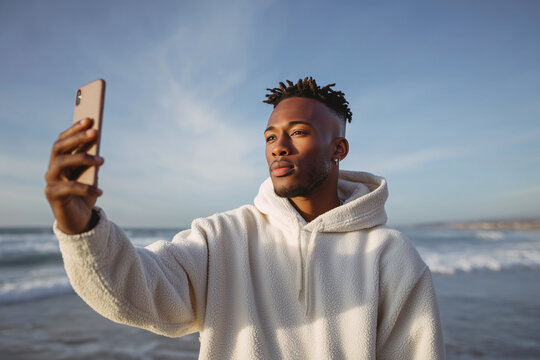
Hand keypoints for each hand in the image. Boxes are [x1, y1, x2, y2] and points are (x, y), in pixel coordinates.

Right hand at [45, 118, 104, 233]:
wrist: (79, 221)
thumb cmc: (86, 195)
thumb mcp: (91, 175)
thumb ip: (91, 161)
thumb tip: (97, 143)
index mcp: (60, 161)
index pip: (63, 140)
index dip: (74, 129)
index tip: (90, 119)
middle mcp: (52, 169)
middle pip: (59, 148)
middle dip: (77, 138)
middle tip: (95, 132)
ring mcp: (50, 182)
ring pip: (61, 163)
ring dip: (82, 158)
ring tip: (101, 160)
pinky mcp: (53, 196)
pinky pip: (69, 187)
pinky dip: (86, 188)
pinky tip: (100, 191)